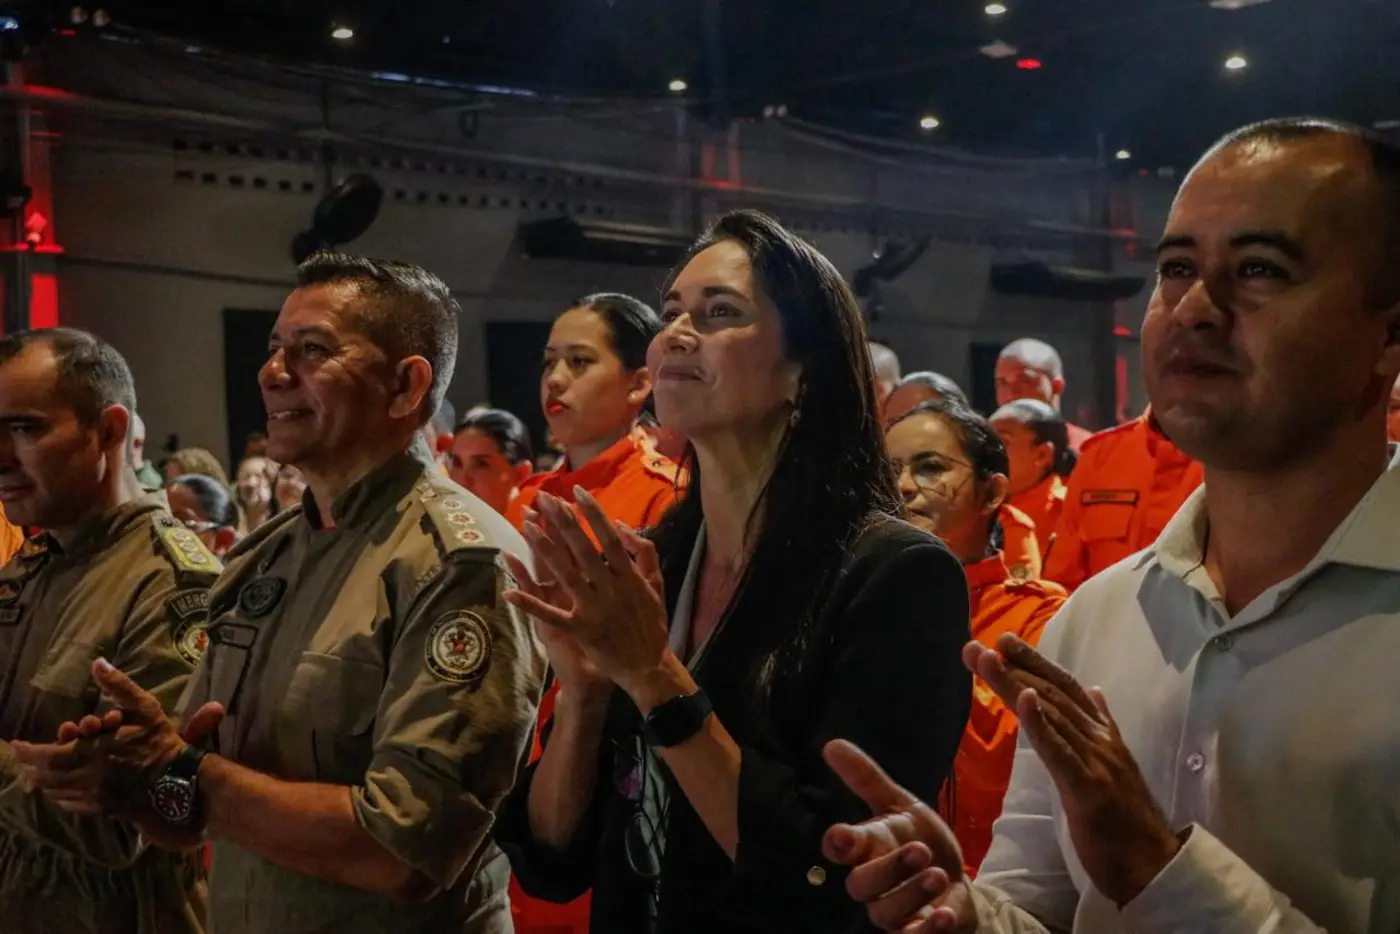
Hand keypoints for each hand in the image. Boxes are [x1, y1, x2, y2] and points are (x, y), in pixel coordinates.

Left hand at [11, 659, 223, 815]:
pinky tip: (61, 786)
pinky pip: (68, 803)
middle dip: (31, 764)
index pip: (45, 755)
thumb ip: (118, 686)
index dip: (26, 751)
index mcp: (93, 751)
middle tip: (26, 756)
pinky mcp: (99, 808)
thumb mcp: (144, 707)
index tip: (16, 744)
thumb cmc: (159, 741)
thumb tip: (98, 663)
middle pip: (44, 775)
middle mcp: (87, 776)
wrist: (177, 780)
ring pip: (54, 790)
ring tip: (40, 769)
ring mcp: (92, 795)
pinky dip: (58, 793)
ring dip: (44, 779)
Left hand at [503, 489, 670, 692]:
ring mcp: (594, 608)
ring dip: (543, 548)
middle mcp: (610, 587)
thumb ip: (645, 553)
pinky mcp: (580, 630)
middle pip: (581, 548)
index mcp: (629, 575)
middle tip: (544, 499)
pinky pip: (550, 615)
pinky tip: (508, 592)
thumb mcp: (657, 584)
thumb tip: (622, 525)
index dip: (591, 512)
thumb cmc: (652, 624)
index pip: (607, 536)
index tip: (576, 491)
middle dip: (562, 521)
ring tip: (526, 526)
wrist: (649, 667)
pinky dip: (529, 605)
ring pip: (564, 573)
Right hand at [822, 740, 975, 932]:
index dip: (838, 844)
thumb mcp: (901, 804)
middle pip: (861, 885)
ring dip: (913, 892)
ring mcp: (890, 912)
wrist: (956, 879)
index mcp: (865, 848)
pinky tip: (945, 913)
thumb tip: (832, 744)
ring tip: (939, 874)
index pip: (839, 848)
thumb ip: (867, 778)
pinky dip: (927, 930)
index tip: (843, 836)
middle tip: (920, 850)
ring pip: (885, 912)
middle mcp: (871, 883)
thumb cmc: (921, 839)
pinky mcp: (912, 933)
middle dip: (889, 868)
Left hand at [966, 633, 1180, 905]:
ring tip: (987, 660)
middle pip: (1053, 694)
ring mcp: (1097, 762)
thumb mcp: (1113, 767)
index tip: (1003, 642)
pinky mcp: (1088, 788)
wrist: (1154, 866)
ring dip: (1016, 684)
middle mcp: (1101, 740)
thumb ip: (1103, 727)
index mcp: (1104, 736)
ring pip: (1052, 714)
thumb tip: (1095, 693)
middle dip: (1014, 667)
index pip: (1066, 689)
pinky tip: (1023, 699)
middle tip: (977, 646)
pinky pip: (1060, 751)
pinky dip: (1040, 723)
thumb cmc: (1128, 822)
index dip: (1035, 662)